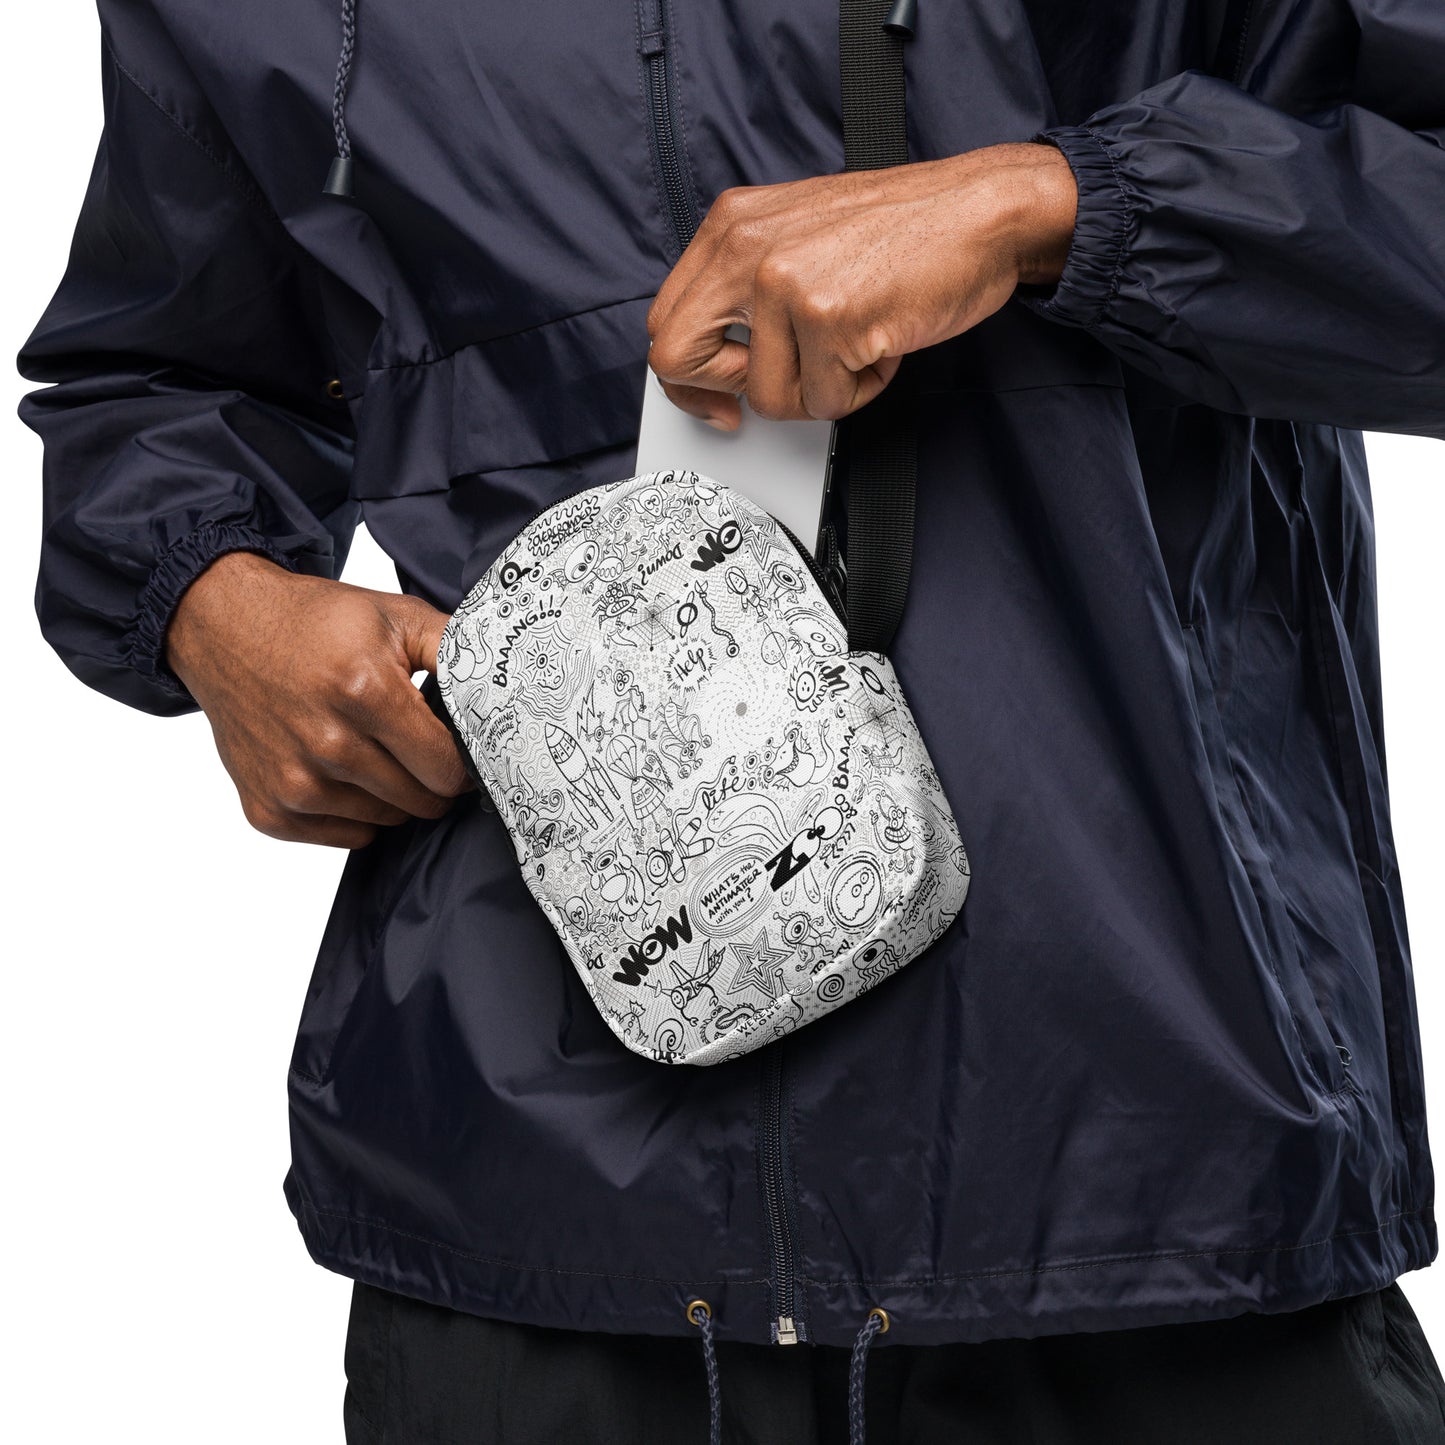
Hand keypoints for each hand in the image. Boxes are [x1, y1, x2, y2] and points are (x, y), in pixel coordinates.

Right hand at [166, 552, 471, 847]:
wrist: (222, 628)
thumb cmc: (313, 622)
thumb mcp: (394, 615)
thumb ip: (457, 650)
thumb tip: (506, 690)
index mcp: (364, 692)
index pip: (447, 768)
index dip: (462, 761)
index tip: (456, 746)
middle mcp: (327, 744)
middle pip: (421, 800)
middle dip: (431, 778)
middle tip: (417, 745)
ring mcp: (294, 783)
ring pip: (386, 820)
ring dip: (392, 793)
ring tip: (372, 747)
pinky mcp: (268, 809)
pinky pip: (345, 836)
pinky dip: (353, 812)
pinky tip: (339, 768)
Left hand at [646, 142, 1076, 426]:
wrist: (982, 210)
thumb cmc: (903, 230)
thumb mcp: (798, 234)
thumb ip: (747, 285)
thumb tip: (718, 358)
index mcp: (730, 224)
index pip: (665, 322)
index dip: (688, 378)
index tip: (718, 398)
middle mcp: (745, 248)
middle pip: (677, 360)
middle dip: (727, 392)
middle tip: (779, 388)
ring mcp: (783, 283)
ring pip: (767, 397)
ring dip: (821, 390)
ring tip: (858, 344)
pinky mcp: (828, 319)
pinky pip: (826, 402)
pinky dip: (862, 389)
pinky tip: (881, 344)